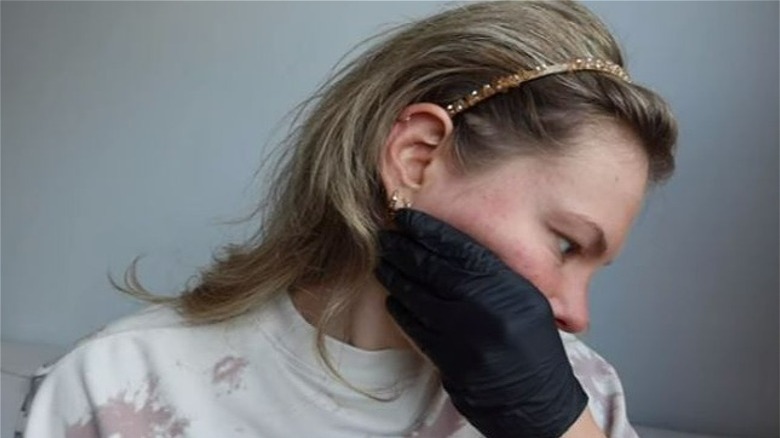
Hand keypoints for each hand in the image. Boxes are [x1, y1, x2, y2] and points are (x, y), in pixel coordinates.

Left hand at [376, 209, 587, 437]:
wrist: (535, 400)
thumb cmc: (534, 347)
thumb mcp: (528, 300)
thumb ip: (494, 274)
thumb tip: (453, 247)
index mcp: (507, 287)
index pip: (458, 248)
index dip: (428, 229)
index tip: (408, 218)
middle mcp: (482, 307)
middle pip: (430, 268)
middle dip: (403, 248)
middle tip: (386, 236)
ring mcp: (461, 335)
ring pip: (415, 296)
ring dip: (394, 275)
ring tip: (383, 262)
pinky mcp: (444, 358)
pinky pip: (413, 326)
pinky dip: (400, 308)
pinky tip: (392, 296)